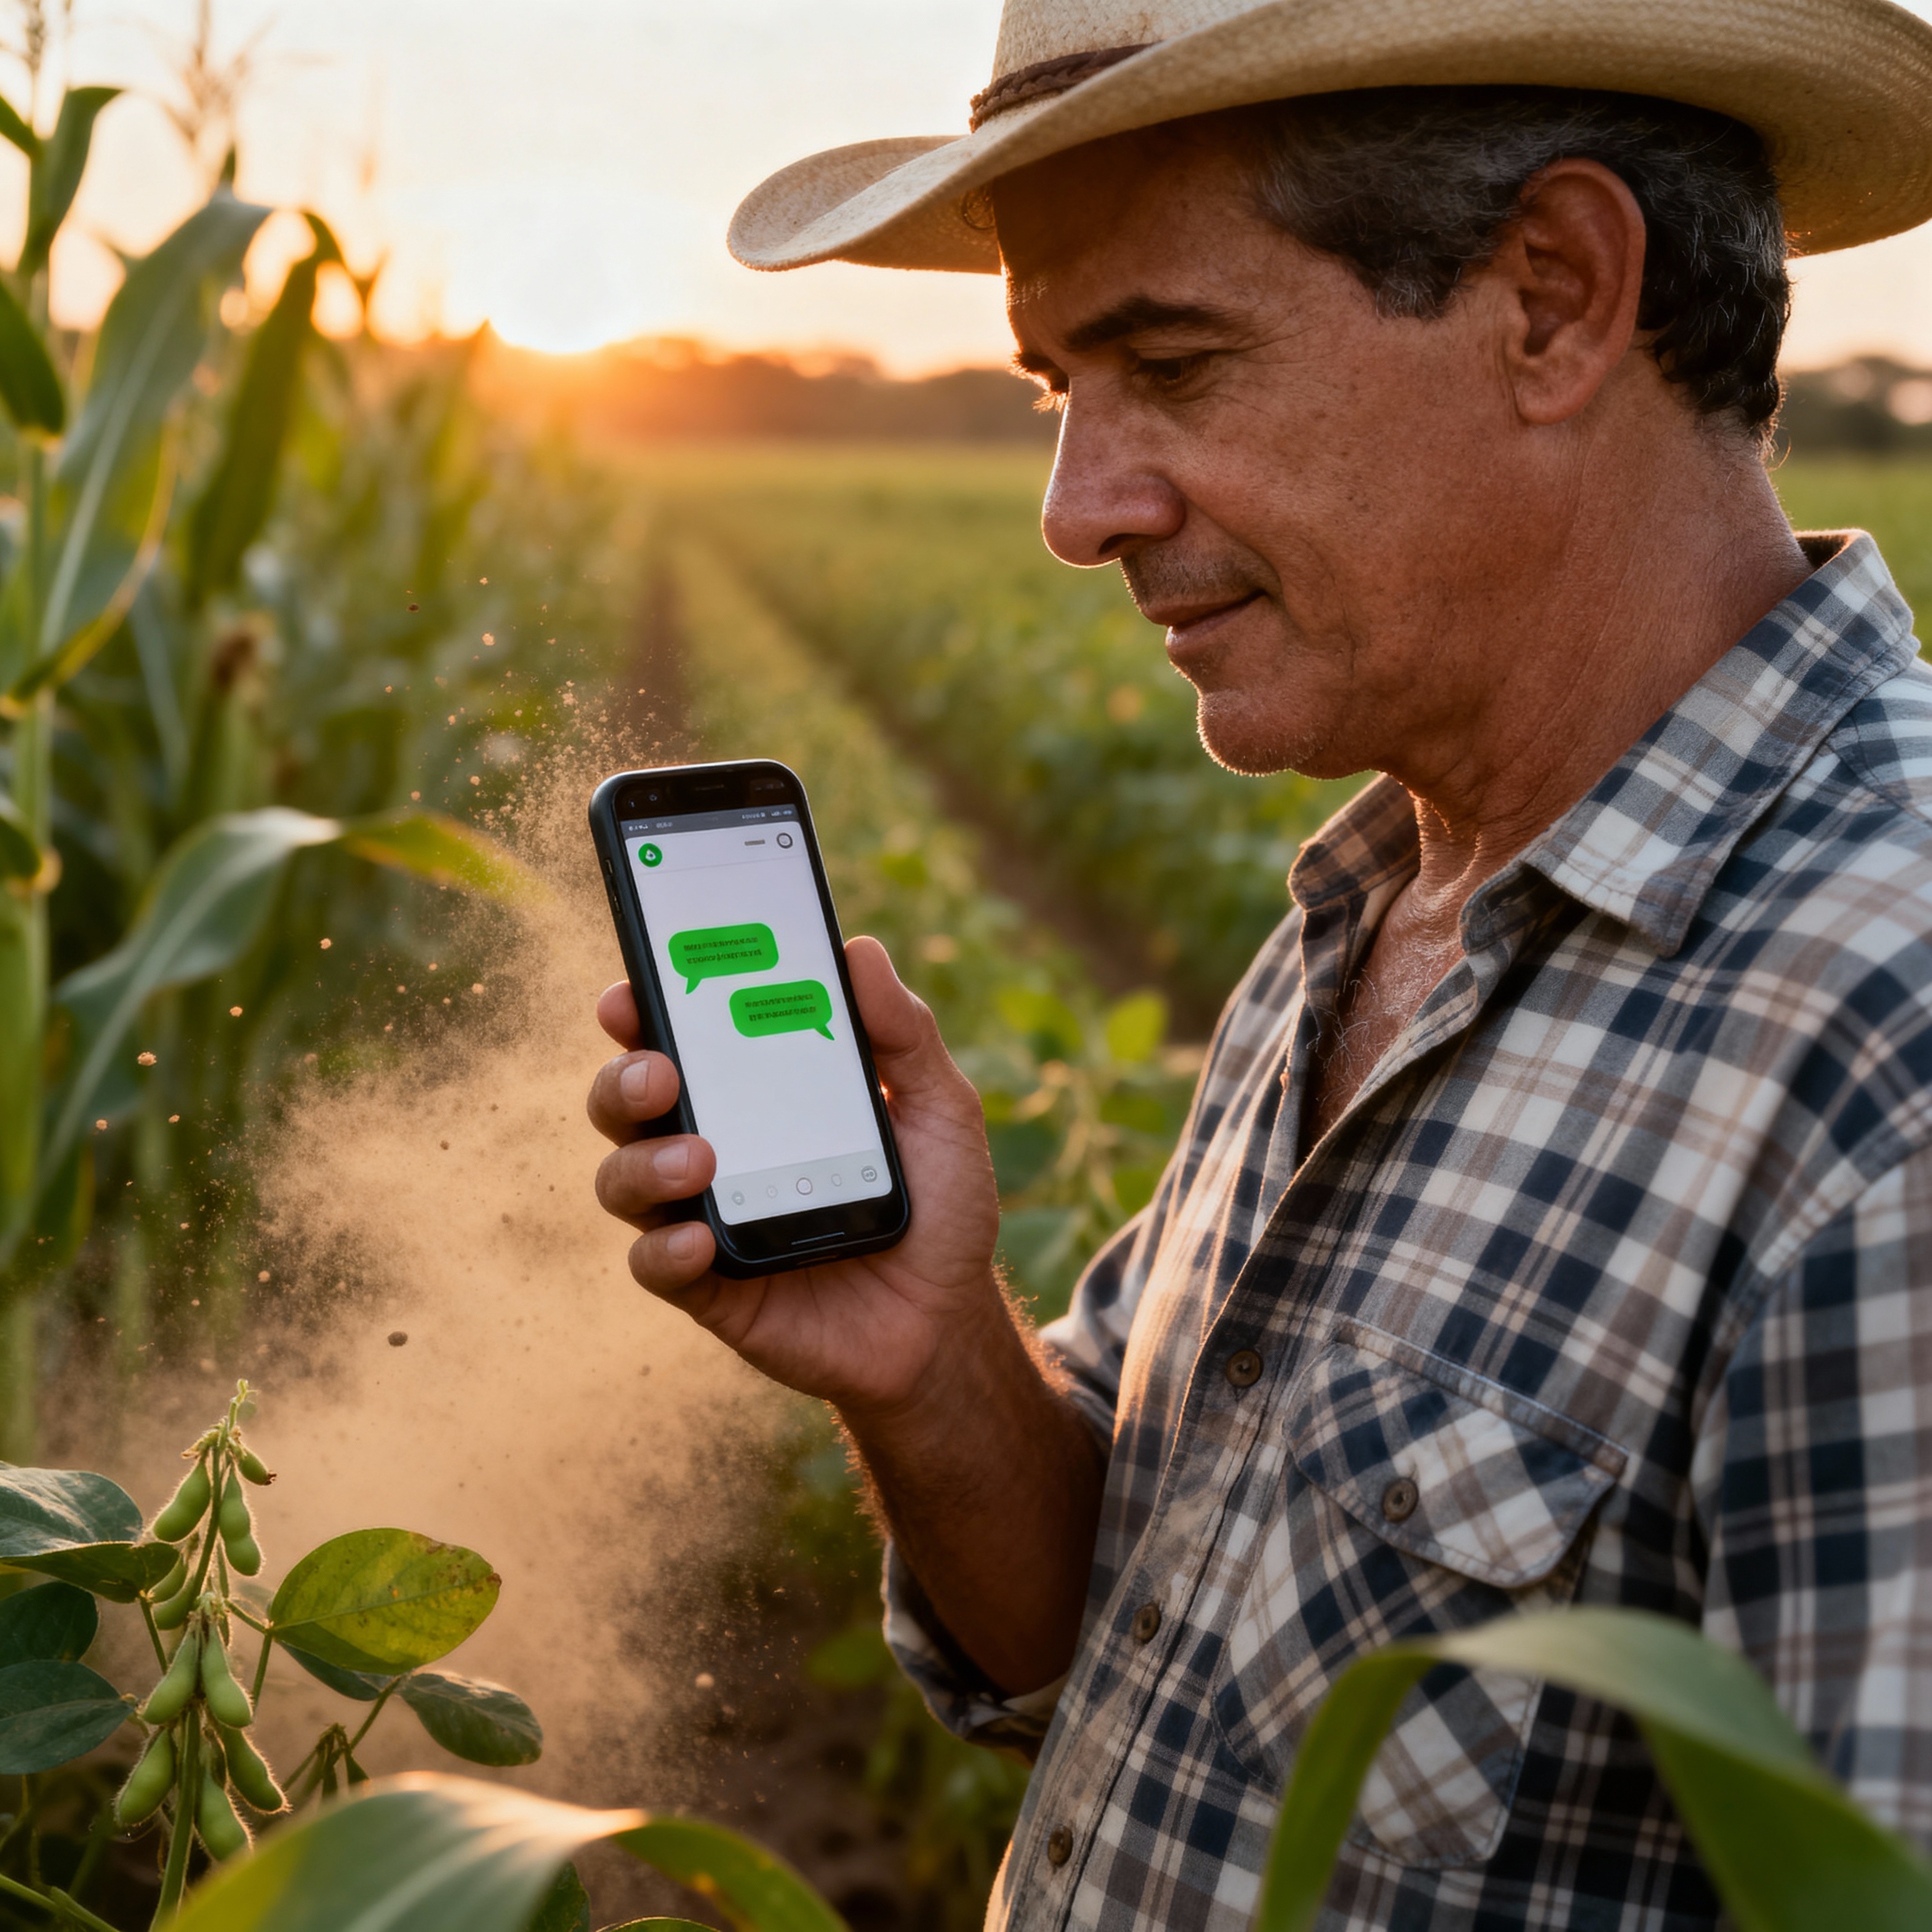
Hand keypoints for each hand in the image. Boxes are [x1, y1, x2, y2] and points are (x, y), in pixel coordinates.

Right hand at [587, 936, 1006, 1417]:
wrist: (950, 1319)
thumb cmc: (939, 1205)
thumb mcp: (939, 1109)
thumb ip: (905, 1033)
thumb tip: (860, 950)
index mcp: (755, 1093)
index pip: (680, 1037)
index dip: (643, 1008)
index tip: (634, 986)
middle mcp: (713, 1148)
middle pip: (628, 1100)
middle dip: (624, 1077)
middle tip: (660, 1070)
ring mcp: (704, 1218)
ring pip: (622, 1178)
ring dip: (642, 1160)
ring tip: (697, 1159)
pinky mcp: (711, 1288)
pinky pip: (656, 1265)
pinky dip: (664, 1249)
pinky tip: (697, 1239)